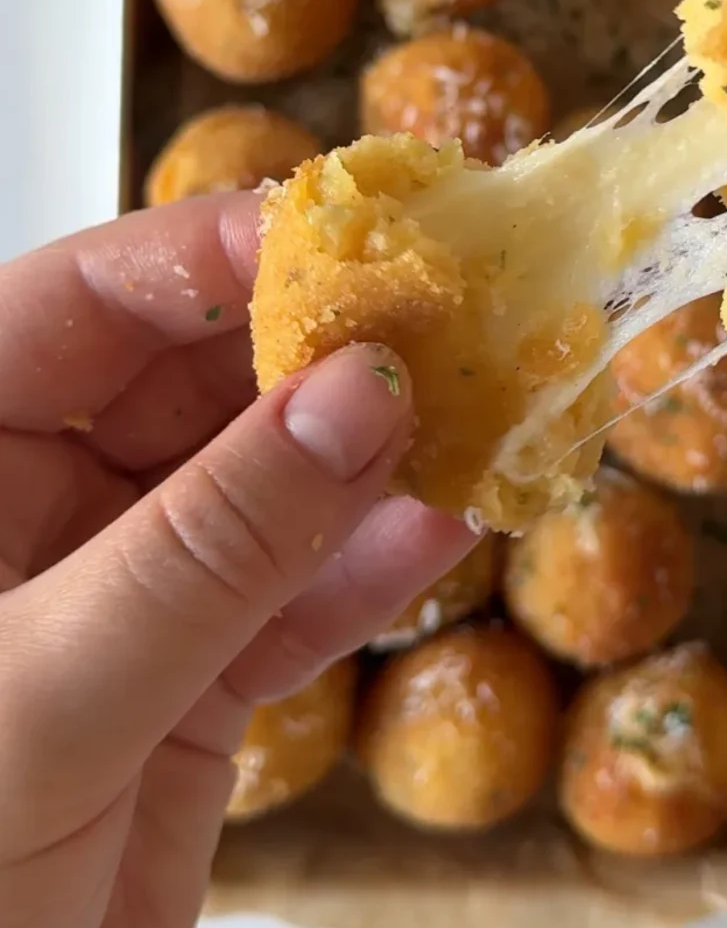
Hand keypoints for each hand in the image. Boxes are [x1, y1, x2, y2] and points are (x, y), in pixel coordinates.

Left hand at [0, 194, 471, 927]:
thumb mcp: (53, 693)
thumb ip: (214, 545)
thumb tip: (356, 393)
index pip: (77, 305)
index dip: (206, 254)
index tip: (342, 234)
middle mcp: (29, 514)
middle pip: (189, 380)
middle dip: (315, 348)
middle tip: (450, 316)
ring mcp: (117, 602)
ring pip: (260, 490)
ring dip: (367, 455)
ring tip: (480, 406)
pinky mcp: (184, 692)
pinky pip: (290, 604)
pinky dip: (366, 569)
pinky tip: (443, 528)